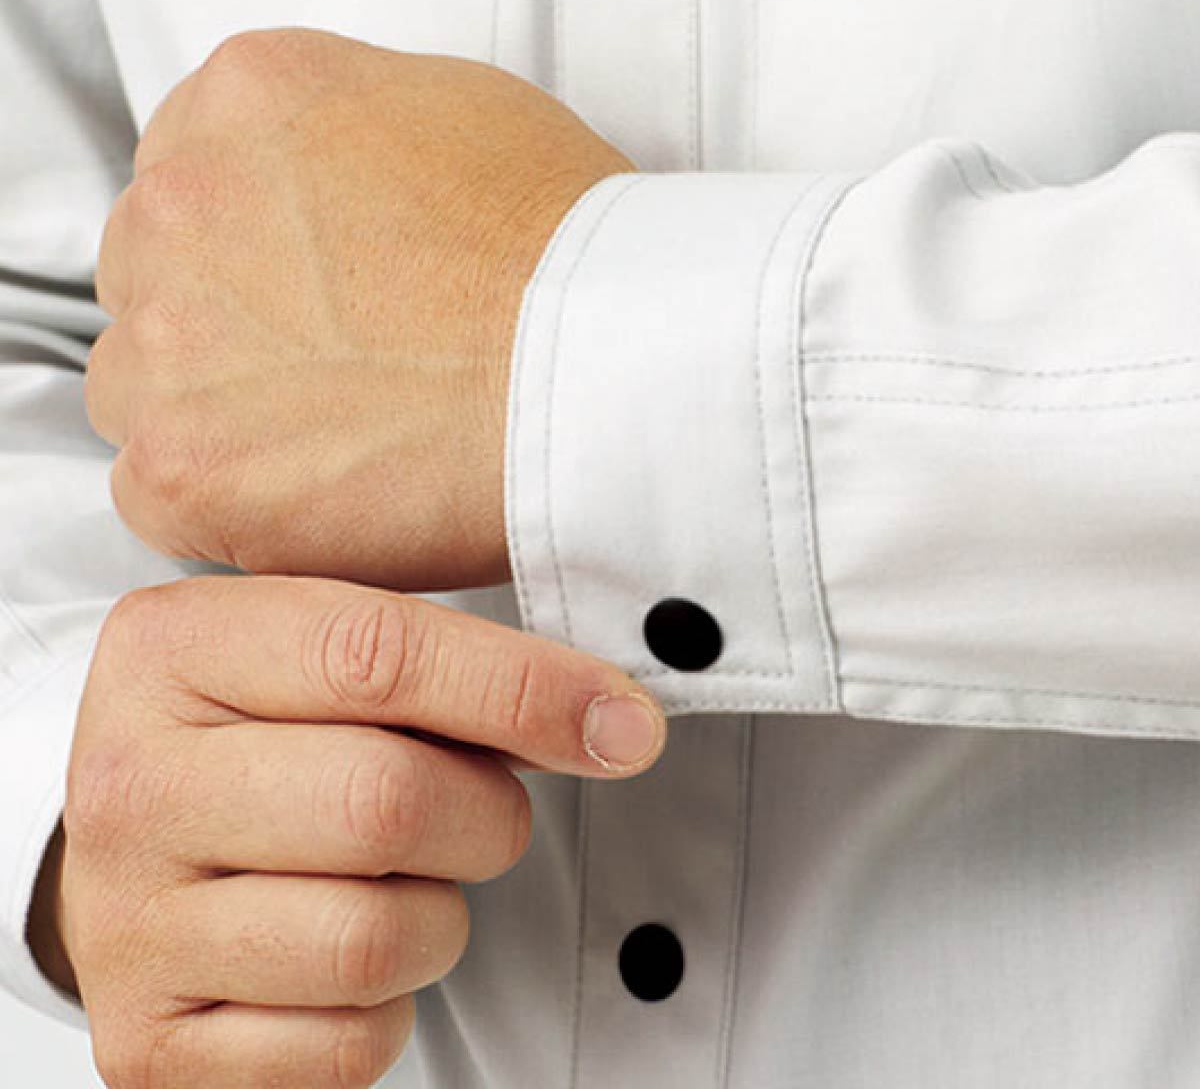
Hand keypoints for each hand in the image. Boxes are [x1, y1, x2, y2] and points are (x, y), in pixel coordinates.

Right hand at [54, 575, 663, 1088]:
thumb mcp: (320, 658)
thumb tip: (613, 722)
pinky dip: (391, 1006)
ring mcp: (124, 924)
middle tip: (482, 813)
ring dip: (440, 917)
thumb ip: (448, 664)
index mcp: (174, 649)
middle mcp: (128, 783)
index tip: (621, 723)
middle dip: (485, 816)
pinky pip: (348, 1046)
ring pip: (375, 938)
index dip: (524, 689)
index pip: (377, 653)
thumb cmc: (262, 741)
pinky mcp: (149, 1045)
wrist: (137, 859)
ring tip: (402, 883)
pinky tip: (349, 955)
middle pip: (386, 802)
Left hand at [84, 27, 633, 590]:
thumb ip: (352, 136)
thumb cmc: (568, 259)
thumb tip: (335, 189)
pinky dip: (225, 504)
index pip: (190, 176)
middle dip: (227, 328)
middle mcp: (183, 201)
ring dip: (215, 416)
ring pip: (142, 387)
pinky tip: (315, 496)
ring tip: (331, 442)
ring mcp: (170, 332)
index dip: (253, 253)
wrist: (600, 367)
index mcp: (248, 97)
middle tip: (328, 375)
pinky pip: (157, 491)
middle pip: (155, 279)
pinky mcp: (183, 460)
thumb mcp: (462, 113)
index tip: (302, 300)